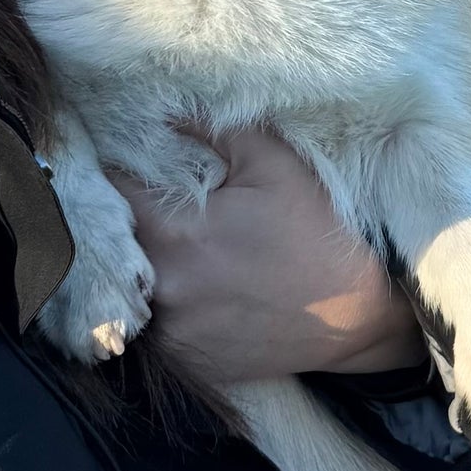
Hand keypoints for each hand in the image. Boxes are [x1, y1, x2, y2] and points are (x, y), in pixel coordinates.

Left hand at [116, 129, 426, 384]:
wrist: (359, 314)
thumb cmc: (319, 232)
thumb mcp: (273, 164)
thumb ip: (213, 130)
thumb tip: (164, 108)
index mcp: (175, 235)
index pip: (111, 191)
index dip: (116, 169)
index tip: (128, 160)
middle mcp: (162, 289)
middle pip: (115, 241)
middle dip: (124, 216)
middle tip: (145, 197)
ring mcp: (171, 334)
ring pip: (129, 285)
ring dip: (139, 262)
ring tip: (167, 242)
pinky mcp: (185, 362)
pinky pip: (152, 325)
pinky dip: (162, 302)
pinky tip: (189, 284)